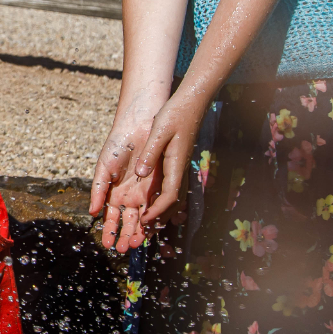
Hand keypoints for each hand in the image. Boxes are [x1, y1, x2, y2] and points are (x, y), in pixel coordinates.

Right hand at [90, 112, 159, 252]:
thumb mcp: (104, 169)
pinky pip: (159, 206)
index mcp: (115, 194)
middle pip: (129, 222)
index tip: (106, 244)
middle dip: (126, 237)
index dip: (109, 231)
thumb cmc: (117, 146)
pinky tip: (151, 228)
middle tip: (123, 249)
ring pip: (144, 218)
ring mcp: (146, 193)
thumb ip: (98, 191)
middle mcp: (131, 197)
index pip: (112, 218)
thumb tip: (92, 213)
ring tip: (135, 243)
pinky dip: (156, 218)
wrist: (139, 127)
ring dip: (140, 232)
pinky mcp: (160, 186)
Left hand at [132, 91, 206, 225]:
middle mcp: (180, 169)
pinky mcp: (178, 162)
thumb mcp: (159, 131)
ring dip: (161, 211)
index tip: (144, 221)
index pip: (170, 196)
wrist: (192, 102)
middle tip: (143, 231)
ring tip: (147, 224)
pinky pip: (172, 186)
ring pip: (174, 197)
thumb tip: (141, 174)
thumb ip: (150, 153)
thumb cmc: (175, 113)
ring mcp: (180, 167)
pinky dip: (163, 199)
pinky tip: (153, 202)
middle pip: (173, 202)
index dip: (157, 211)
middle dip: (159, 218)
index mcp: (176, 165)